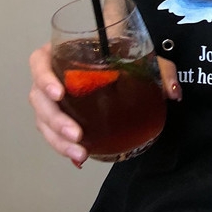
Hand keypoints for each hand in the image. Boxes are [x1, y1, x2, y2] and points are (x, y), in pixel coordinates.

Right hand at [28, 44, 180, 165]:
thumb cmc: (126, 56)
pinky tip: (79, 159)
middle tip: (76, 134)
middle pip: (38, 98)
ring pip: (43, 120)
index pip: (39, 62)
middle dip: (55, 120)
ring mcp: (54, 99)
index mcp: (63, 53)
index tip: (59, 93)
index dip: (43, 77)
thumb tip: (172, 92)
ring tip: (79, 153)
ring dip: (57, 140)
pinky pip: (53, 133)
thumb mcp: (147, 59)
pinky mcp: (61, 116)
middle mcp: (53, 75)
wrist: (125, 66)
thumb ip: (162, 71)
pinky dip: (63, 147)